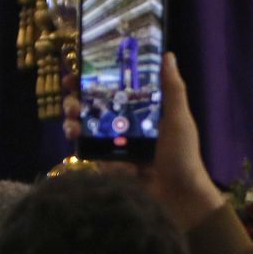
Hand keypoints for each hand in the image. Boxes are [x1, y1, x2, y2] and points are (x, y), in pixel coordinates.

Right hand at [60, 54, 221, 228]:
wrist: (179, 198)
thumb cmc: (182, 155)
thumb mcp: (179, 119)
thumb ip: (173, 89)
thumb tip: (168, 55)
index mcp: (144, 111)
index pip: (115, 90)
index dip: (95, 81)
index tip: (77, 73)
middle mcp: (128, 126)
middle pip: (95, 109)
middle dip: (77, 102)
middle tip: (70, 101)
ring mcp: (118, 147)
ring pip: (88, 130)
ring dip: (73, 124)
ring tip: (70, 124)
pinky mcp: (112, 166)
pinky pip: (92, 155)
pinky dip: (84, 149)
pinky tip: (76, 142)